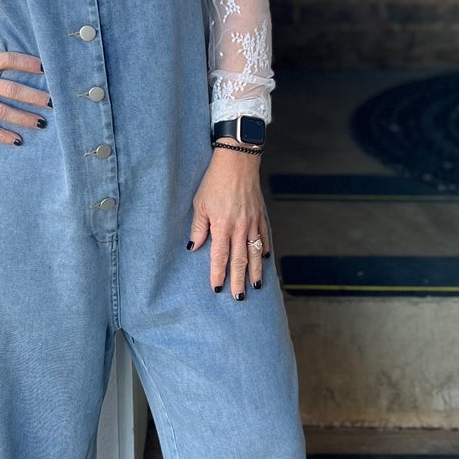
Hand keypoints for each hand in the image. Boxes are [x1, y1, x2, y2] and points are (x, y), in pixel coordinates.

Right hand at [0, 50, 50, 144]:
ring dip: (24, 118)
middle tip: (51, 102)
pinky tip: (18, 140)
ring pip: (3, 111)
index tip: (45, 68)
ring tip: (42, 123)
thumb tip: (22, 64)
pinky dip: (3, 136)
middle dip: (33, 96)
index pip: (8, 60)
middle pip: (11, 90)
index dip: (27, 63)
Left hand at [188, 147, 268, 298]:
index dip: (219, 274)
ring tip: (256, 286)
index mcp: (222, 226)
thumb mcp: (200, 203)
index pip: (220, 257)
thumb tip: (194, 248)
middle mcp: (240, 227)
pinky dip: (265, 249)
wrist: (238, 161)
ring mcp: (252, 222)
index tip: (217, 288)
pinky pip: (264, 236)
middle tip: (239, 297)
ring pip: (255, 252)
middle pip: (240, 260)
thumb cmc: (215, 180)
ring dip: (256, 271)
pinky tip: (265, 259)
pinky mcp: (260, 214)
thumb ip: (198, 228)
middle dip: (239, 281)